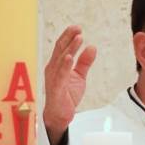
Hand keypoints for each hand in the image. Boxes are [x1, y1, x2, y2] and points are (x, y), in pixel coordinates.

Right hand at [43, 25, 97, 144]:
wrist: (60, 115)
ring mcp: (53, 79)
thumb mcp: (79, 76)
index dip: (69, 37)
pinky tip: (69, 58)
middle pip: (60, 50)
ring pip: (61, 60)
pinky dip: (64, 66)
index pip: (62, 47)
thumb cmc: (66, 95)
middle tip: (77, 28)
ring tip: (78, 38)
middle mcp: (53, 69)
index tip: (77, 28)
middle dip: (68, 38)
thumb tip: (92, 47)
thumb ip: (84, 62)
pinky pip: (60, 76)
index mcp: (57, 65)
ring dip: (69, 48)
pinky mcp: (56, 89)